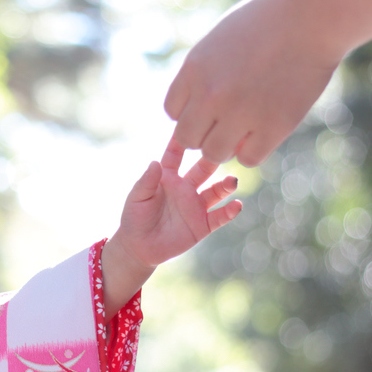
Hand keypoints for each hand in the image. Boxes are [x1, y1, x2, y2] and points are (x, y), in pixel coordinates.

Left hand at [101, 140, 242, 317]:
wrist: (139, 247)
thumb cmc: (135, 218)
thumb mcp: (136, 198)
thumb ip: (146, 181)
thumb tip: (155, 162)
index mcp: (168, 177)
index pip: (176, 154)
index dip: (182, 141)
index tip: (192, 123)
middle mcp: (186, 187)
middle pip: (203, 168)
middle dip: (213, 158)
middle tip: (224, 149)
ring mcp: (196, 205)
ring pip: (216, 191)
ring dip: (225, 185)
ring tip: (232, 181)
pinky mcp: (202, 225)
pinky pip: (219, 216)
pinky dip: (229, 212)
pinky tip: (236, 205)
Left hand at [164, 0, 341, 166]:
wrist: (313, 15)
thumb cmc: (271, 17)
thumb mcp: (222, 36)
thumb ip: (205, 69)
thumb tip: (197, 99)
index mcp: (194, 69)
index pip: (173, 111)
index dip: (192, 113)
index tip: (210, 107)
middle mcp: (211, 94)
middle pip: (187, 138)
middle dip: (204, 134)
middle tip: (226, 124)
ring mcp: (240, 113)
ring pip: (214, 154)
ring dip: (227, 146)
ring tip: (246, 130)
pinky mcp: (272, 127)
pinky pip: (248, 159)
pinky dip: (255, 150)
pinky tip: (266, 132)